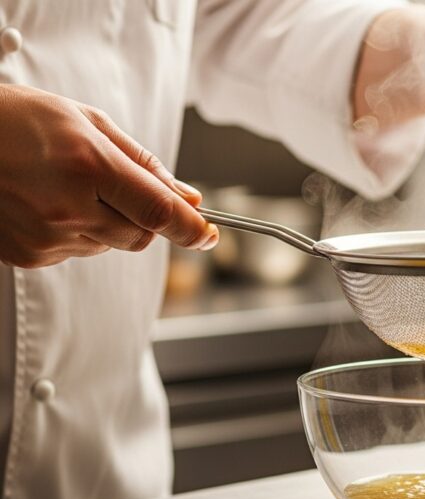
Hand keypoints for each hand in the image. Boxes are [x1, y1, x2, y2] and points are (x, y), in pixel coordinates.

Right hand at [0, 85, 217, 267]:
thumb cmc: (14, 121)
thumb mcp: (87, 123)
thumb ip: (144, 163)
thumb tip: (188, 197)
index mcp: (87, 165)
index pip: (160, 211)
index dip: (192, 227)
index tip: (209, 233)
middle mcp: (67, 207)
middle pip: (141, 236)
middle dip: (145, 218)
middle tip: (118, 188)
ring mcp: (45, 237)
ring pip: (108, 245)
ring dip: (105, 222)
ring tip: (66, 186)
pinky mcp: (28, 256)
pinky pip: (76, 252)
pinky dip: (75, 232)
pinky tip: (46, 202)